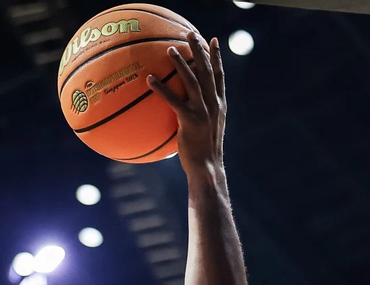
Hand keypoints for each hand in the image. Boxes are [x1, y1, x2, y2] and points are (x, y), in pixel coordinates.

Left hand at [147, 31, 226, 172]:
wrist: (207, 167)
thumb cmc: (203, 152)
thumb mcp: (206, 130)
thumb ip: (200, 114)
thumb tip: (185, 108)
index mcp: (219, 105)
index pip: (219, 75)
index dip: (216, 57)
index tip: (213, 40)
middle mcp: (213, 104)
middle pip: (207, 71)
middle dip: (199, 50)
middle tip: (191, 33)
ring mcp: (203, 111)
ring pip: (192, 81)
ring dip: (181, 63)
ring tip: (170, 49)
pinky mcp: (190, 120)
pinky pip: (173, 100)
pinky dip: (161, 88)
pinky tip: (149, 79)